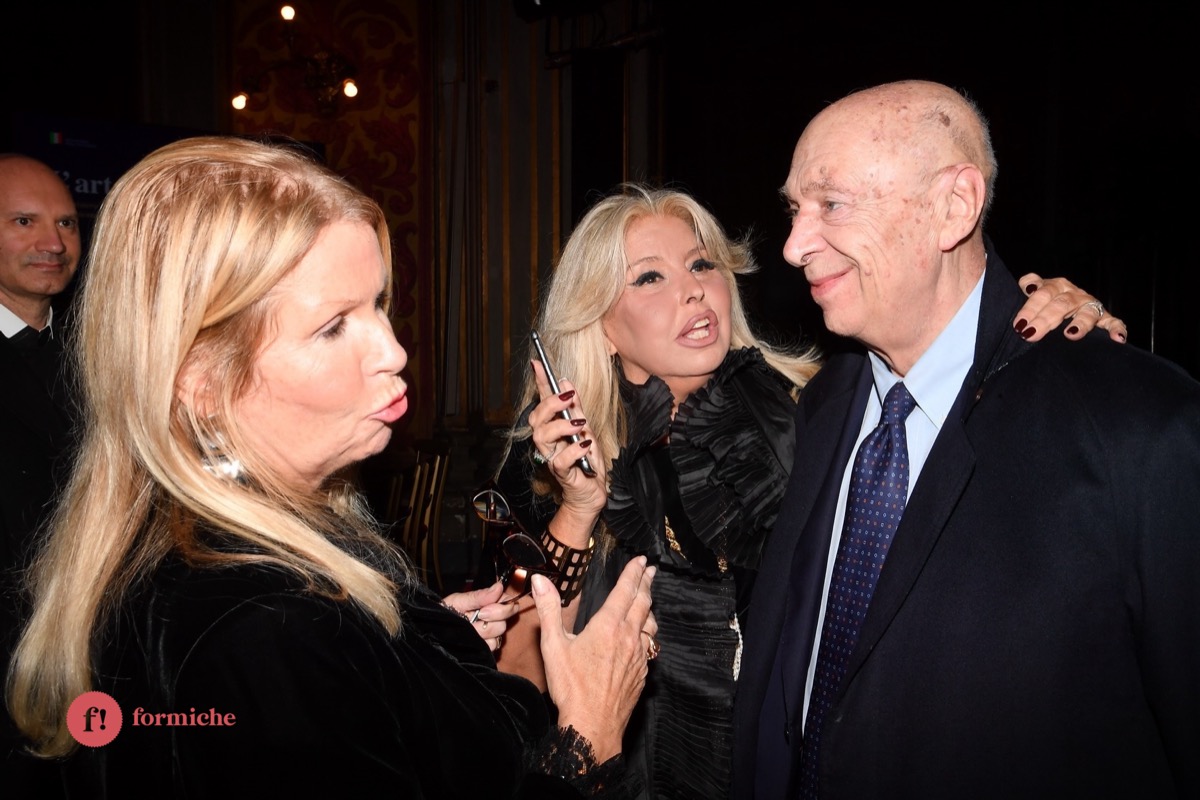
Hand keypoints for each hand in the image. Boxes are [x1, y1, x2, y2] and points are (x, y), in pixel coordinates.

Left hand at [442, 580, 517, 652]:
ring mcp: (490, 633)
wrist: (433, 629)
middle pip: (506, 619)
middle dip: (491, 618)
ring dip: (483, 631)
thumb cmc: (445, 611)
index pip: (508, 601)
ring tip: (469, 628)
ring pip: (499, 632)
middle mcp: (492, 617)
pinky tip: (472, 639)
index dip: (502, 606)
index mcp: (488, 603)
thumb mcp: (459, 601)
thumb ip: (479, 596)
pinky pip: (493, 645)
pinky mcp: (486, 646)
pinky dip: (482, 643)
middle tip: (476, 617)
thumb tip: (499, 586)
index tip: (484, 610)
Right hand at [527, 359, 606, 520]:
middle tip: (568, 397)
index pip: (543, 402)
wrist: (592, 493)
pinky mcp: (562, 474)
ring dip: (561, 425)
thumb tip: (566, 384)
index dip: (540, 383)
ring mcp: (552, 457)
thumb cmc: (587, 462)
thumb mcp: (587, 429)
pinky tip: (585, 444)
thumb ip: (576, 408)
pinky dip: (572, 449)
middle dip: (550, 404)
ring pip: (542, 437)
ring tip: (579, 424)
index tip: (538, 364)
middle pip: (536, 419)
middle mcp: (549, 442)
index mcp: (554, 429)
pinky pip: (560, 460)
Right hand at [533, 556, 656, 762]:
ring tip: (648, 599)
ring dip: (649, 607)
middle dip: (646, 584)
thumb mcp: (553, 646)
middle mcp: (629, 638)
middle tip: (650, 571)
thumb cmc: (571, 687)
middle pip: (643, 603)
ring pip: (650, 624)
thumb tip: (541, 580)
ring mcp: (639, 657)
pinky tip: (642, 637)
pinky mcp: (642, 673)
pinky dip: (647, 633)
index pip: (626, 591)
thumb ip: (549, 610)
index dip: (634, 573)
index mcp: (608, 626)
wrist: (593, 726)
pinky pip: (649, 647)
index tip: (640, 560)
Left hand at [1014, 273, 1127, 342]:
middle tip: (1032, 334)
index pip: (1043, 294)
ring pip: (1087, 313)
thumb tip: (1028, 286)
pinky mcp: (1105, 318)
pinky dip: (1117, 329)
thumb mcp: (1039, 289)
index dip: (1030, 308)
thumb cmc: (1050, 299)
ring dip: (1080, 324)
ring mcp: (1091, 306)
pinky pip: (1113, 322)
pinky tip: (1117, 339)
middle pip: (1061, 304)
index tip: (1019, 324)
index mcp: (1057, 286)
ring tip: (1071, 334)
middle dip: (1046, 319)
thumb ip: (1030, 284)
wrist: (1070, 303)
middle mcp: (1075, 294)